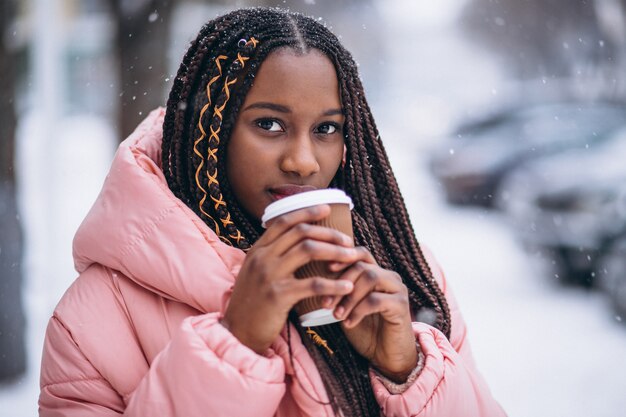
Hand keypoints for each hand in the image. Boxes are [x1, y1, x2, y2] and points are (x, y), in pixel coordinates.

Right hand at [222, 205, 361, 353]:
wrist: (236, 333)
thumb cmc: (251, 305)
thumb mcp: (255, 274)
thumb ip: (271, 258)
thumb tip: (296, 244)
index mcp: (257, 250)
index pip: (283, 221)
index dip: (306, 212)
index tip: (326, 208)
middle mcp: (261, 258)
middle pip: (300, 232)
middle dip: (328, 233)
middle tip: (348, 240)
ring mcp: (269, 275)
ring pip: (308, 250)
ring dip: (335, 251)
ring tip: (352, 257)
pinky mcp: (278, 296)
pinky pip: (313, 284)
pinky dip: (334, 284)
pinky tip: (347, 286)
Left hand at [329, 249, 417, 382]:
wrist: (387, 357)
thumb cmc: (366, 331)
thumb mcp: (348, 307)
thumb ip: (339, 291)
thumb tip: (315, 279)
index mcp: (377, 274)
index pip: (360, 254)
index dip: (343, 257)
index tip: (326, 269)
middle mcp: (389, 277)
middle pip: (362, 266)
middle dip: (341, 283)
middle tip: (326, 303)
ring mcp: (398, 290)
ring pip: (371, 277)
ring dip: (349, 297)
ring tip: (337, 314)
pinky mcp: (402, 306)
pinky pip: (376, 299)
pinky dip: (358, 310)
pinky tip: (349, 323)